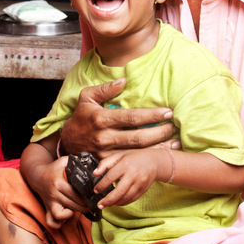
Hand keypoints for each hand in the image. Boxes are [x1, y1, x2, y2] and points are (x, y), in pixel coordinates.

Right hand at [27, 156, 85, 228]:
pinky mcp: (47, 209)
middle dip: (84, 206)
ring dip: (72, 214)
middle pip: (72, 205)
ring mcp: (50, 203)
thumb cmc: (53, 169)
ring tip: (79, 209)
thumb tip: (90, 164)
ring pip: (61, 215)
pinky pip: (51, 222)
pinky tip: (66, 216)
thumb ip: (76, 160)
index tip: (93, 197)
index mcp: (58, 183)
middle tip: (91, 204)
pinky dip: (59, 223)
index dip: (86, 197)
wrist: (37, 176)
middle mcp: (54, 194)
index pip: (75, 193)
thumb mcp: (64, 161)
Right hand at [60, 79, 174, 157]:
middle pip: (138, 138)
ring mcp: (106, 153)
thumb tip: (123, 80)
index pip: (132, 117)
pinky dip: (147, 158)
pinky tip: (161, 154)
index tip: (168, 112)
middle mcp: (104, 137)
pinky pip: (131, 161)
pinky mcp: (108, 163)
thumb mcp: (87, 97)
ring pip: (137, 153)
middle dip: (160, 133)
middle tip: (174, 126)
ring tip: (175, 143)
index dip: (152, 115)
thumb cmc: (81, 116)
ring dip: (158, 148)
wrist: (67, 141)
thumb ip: (105, 88)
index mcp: (102, 118)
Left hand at [93, 149, 166, 207]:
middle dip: (108, 200)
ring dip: (115, 203)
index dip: (101, 185)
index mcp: (125, 164)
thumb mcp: (119, 155)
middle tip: (100, 204)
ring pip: (126, 197)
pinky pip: (132, 199)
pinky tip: (116, 203)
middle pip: (119, 191)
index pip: (110, 177)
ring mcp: (139, 183)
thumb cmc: (134, 158)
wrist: (154, 162)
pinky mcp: (143, 189)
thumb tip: (95, 173)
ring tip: (107, 205)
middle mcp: (133, 174)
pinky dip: (123, 203)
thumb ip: (105, 163)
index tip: (96, 190)